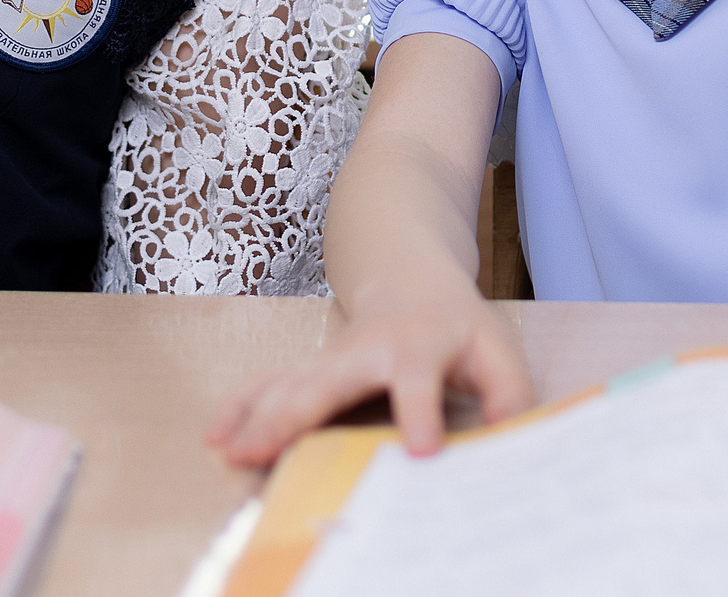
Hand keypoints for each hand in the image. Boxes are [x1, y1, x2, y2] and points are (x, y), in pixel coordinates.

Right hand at [206, 277, 533, 465]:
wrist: (412, 277)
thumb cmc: (459, 325)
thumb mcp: (497, 348)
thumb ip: (509, 391)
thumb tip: (509, 433)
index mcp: (419, 344)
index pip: (418, 377)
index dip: (420, 410)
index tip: (420, 449)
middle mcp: (367, 349)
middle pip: (329, 379)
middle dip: (297, 414)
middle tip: (266, 451)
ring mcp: (332, 357)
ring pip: (290, 382)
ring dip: (258, 415)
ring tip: (232, 451)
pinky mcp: (312, 367)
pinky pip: (270, 382)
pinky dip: (241, 405)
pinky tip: (217, 434)